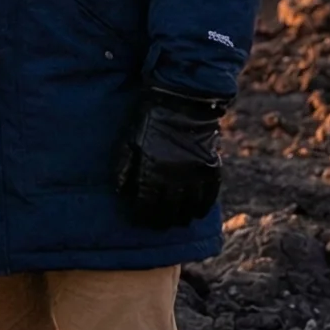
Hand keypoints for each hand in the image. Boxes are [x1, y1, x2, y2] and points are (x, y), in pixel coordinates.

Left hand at [116, 87, 225, 228]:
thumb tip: (119, 193)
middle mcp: (174, 178)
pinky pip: (207, 199)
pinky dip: (200, 209)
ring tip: (174, 221)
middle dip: (160, 222)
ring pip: (188, 210)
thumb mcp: (129, 142)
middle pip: (168, 213)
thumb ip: (124, 169)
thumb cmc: (148, 121)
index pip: (145, 206)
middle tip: (156, 225)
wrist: (181, 103)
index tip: (137, 221)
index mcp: (150, 171)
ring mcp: (194, 176)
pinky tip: (194, 212)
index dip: (140, 217)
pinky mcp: (211, 171)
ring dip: (181, 219)